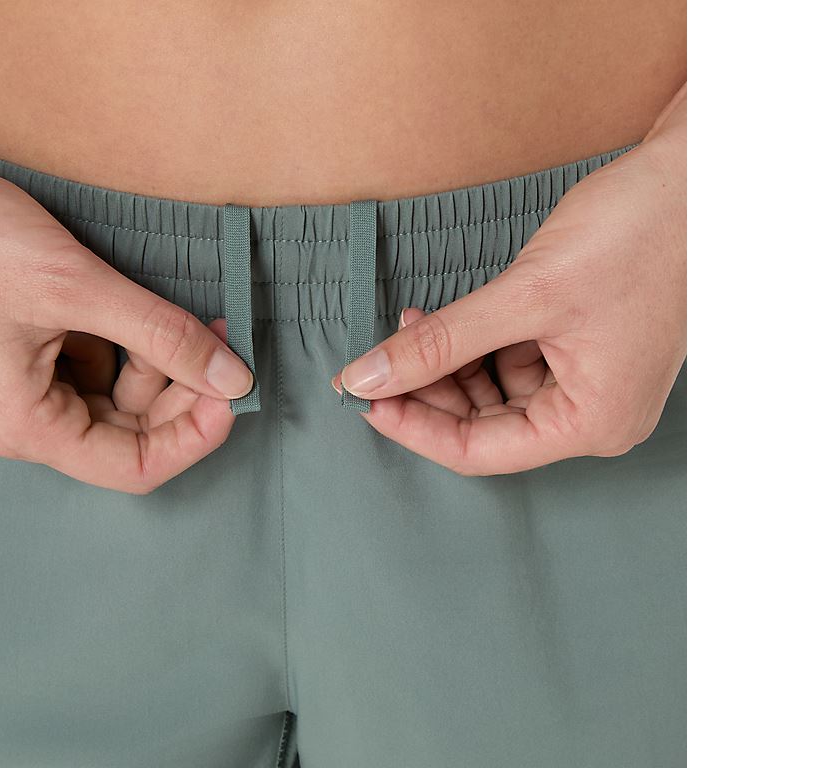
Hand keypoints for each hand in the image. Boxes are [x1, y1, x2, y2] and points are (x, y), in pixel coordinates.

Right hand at [0, 117, 253, 492]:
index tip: (233, 390)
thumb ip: (160, 334)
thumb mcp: (75, 286)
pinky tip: (149, 311)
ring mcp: (25, 389)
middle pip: (131, 435)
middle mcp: (24, 421)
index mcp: (25, 425)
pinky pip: (98, 369)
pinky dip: (132, 346)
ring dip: (162, 365)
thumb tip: (232, 379)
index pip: (135, 467)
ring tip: (191, 318)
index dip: (195, 436)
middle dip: (184, 394)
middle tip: (223, 343)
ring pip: (119, 400)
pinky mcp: (29, 357)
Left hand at [334, 86, 686, 474]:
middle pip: (485, 425)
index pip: (479, 452)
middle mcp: (595, 414)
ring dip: (447, 362)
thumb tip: (369, 376)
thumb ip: (441, 341)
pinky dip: (475, 342)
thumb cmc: (638, 234)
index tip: (363, 397)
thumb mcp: (526, 294)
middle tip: (377, 359)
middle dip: (427, 390)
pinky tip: (443, 315)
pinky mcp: (585, 346)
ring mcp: (592, 380)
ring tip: (411, 322)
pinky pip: (515, 360)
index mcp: (591, 423)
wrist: (698, 175)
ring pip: (495, 392)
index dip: (413, 427)